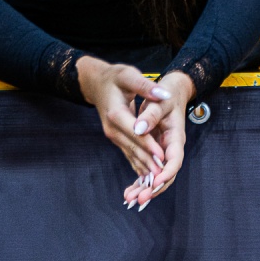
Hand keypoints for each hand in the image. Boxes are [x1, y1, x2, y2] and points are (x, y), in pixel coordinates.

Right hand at [77, 58, 192, 209]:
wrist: (96, 83)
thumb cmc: (115, 77)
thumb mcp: (129, 75)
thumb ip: (145, 86)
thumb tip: (163, 93)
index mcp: (115, 114)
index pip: (136, 132)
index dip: (149, 144)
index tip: (162, 156)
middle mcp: (112, 129)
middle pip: (133, 148)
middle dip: (149, 163)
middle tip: (163, 177)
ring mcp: (113, 136)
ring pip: (131, 155)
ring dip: (144, 170)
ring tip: (157, 185)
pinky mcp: (117, 139)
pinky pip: (129, 155)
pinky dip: (138, 167)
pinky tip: (148, 180)